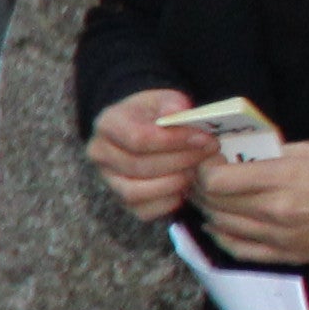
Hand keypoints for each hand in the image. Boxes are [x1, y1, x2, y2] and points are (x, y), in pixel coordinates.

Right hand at [82, 87, 211, 226]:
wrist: (143, 130)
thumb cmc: (155, 114)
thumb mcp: (163, 99)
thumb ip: (172, 102)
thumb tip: (179, 111)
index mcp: (107, 124)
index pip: (138, 138)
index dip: (173, 141)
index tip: (203, 138)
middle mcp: (100, 153)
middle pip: (139, 166)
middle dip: (180, 161)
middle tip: (208, 153)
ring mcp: (108, 180)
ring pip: (136, 192)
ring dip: (173, 184)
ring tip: (196, 170)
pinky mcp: (121, 200)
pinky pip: (143, 211)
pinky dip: (168, 202)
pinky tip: (185, 186)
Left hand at [191, 139, 308, 266]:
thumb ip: (271, 152)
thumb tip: (239, 151)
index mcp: (282, 179)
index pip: (218, 180)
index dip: (204, 170)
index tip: (206, 161)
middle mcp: (275, 211)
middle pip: (215, 203)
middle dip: (199, 188)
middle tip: (198, 177)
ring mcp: (278, 236)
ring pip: (221, 226)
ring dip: (208, 210)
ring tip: (206, 197)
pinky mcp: (283, 255)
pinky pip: (238, 250)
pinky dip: (221, 236)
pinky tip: (217, 225)